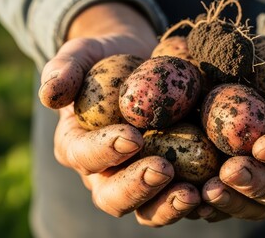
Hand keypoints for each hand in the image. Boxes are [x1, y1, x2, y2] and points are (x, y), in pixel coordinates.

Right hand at [39, 2, 200, 226]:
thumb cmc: (108, 59)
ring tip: (195, 194)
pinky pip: (178, 198)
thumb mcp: (83, 54)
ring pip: (147, 210)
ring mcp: (138, 180)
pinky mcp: (169, 181)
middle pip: (113, 196)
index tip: (132, 137)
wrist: (141, 64)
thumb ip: (64, 70)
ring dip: (169, 205)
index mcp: (78, 146)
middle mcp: (105, 172)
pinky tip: (215, 190)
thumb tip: (48, 96)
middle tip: (164, 169)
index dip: (105, 152)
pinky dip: (197, 200)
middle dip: (138, 187)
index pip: (84, 156)